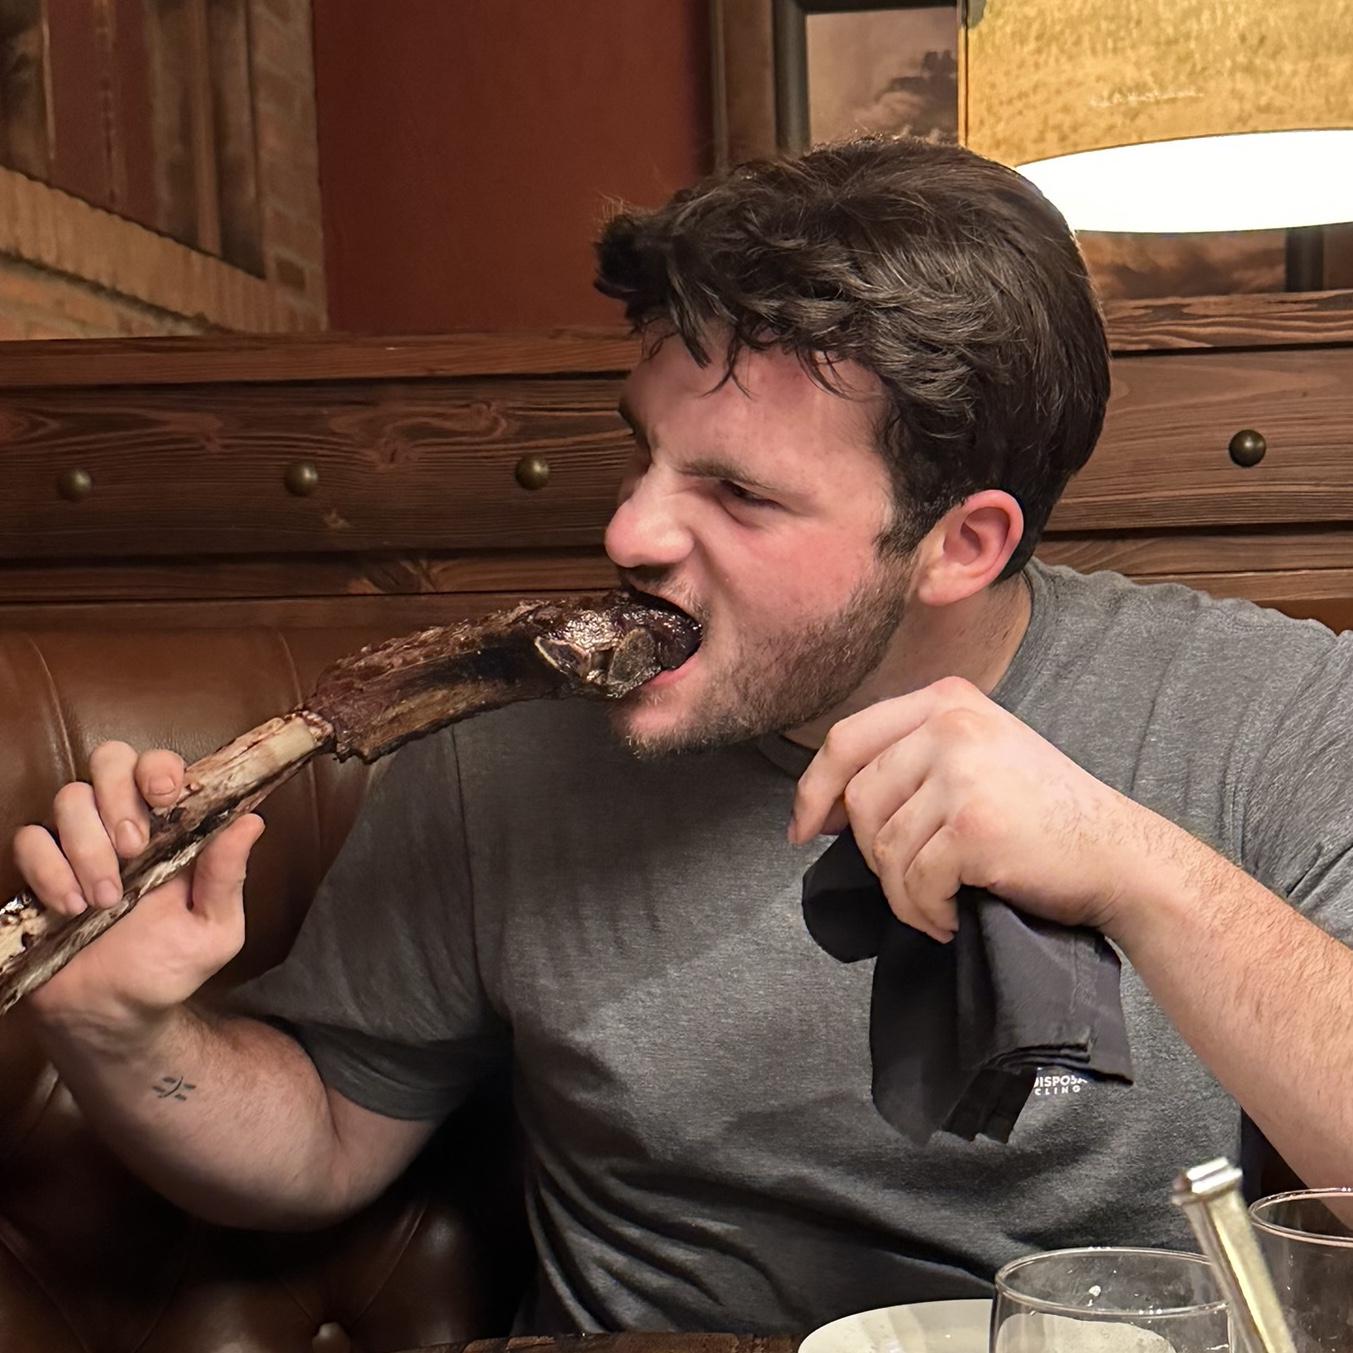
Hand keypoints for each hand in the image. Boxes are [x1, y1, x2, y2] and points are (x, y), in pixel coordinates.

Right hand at [12, 741, 265, 1031]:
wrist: (114, 1014)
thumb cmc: (169, 966)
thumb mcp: (215, 929)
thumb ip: (228, 877)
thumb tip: (252, 822)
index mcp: (170, 829)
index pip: (160, 766)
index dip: (159, 766)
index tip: (165, 795)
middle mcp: (122, 824)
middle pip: (109, 760)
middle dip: (119, 795)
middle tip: (134, 849)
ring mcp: (77, 843)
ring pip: (70, 799)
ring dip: (89, 846)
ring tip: (106, 900)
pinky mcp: (39, 870)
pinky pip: (30, 840)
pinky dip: (50, 870)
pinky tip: (71, 907)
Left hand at [789, 676, 1169, 942]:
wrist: (1118, 855)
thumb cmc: (1042, 816)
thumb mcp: (977, 755)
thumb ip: (908, 760)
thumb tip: (819, 806)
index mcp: (946, 700)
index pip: (847, 738)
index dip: (813, 789)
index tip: (803, 829)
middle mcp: (951, 725)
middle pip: (858, 797)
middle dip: (870, 854)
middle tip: (910, 882)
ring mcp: (962, 773)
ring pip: (882, 847)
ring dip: (904, 893)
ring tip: (940, 902)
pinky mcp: (973, 826)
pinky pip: (914, 883)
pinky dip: (927, 913)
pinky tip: (956, 917)